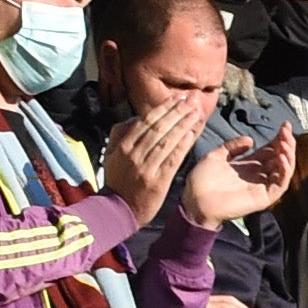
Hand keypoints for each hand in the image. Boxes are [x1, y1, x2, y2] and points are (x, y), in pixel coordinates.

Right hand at [101, 96, 206, 225]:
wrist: (119, 208)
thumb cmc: (117, 179)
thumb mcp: (111, 154)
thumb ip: (121, 134)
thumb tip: (137, 119)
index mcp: (123, 145)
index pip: (146, 121)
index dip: (163, 108)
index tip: (177, 98)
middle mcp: (134, 153)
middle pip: (159, 128)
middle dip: (176, 112)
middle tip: (191, 100)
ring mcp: (146, 166)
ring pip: (167, 141)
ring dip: (183, 125)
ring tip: (196, 112)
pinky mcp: (158, 180)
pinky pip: (172, 159)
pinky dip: (182, 145)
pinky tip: (192, 134)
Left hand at [186, 130, 300, 231]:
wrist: (195, 199)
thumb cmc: (202, 179)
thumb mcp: (216, 156)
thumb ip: (232, 147)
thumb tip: (251, 139)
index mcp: (247, 165)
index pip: (269, 150)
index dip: (278, 139)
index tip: (284, 125)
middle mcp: (258, 175)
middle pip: (279, 158)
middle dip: (286, 144)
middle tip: (287, 130)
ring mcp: (262, 186)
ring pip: (283, 170)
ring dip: (288, 155)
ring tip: (285, 142)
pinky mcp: (264, 197)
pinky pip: (280, 184)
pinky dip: (284, 171)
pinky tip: (282, 158)